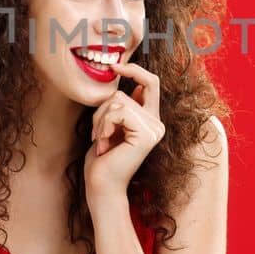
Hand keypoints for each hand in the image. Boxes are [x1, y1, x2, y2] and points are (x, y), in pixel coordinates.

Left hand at [84, 62, 164, 199]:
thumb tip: (135, 84)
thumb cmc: (101, 159)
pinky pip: (119, 113)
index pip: (151, 83)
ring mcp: (154, 129)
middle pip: (124, 94)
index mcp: (150, 120)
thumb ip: (123, 107)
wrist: (101, 186)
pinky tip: (104, 145)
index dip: (134, 70)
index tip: (115, 67)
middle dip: (102, 111)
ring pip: (118, 102)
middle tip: (97, 135)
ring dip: (100, 121)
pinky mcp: (146, 135)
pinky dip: (104, 126)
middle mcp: (157, 124)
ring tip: (101, 142)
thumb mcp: (110, 126)